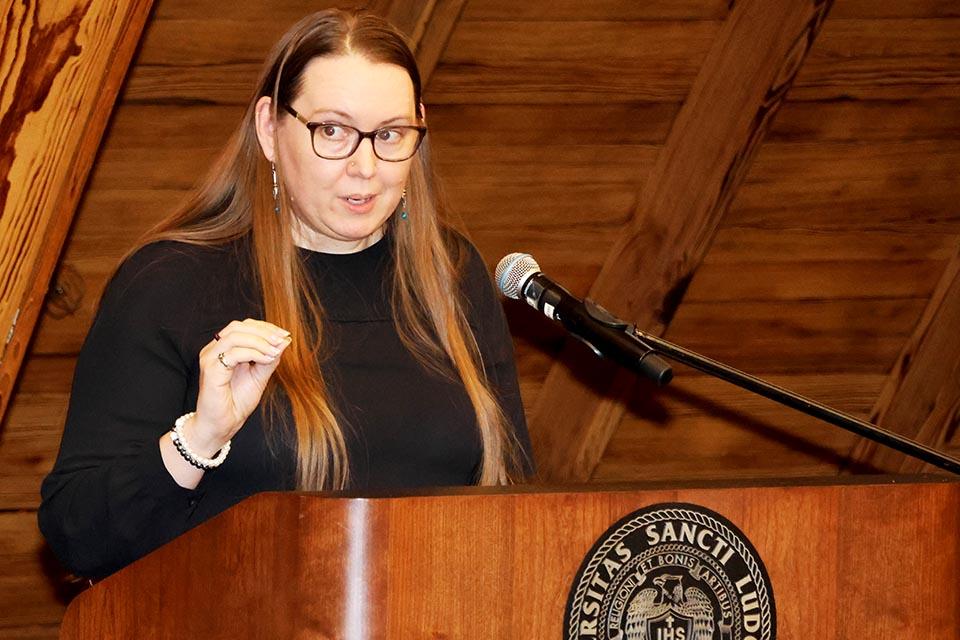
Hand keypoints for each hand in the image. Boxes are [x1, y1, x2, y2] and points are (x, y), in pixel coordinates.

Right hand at [189, 319, 291, 453]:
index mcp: (223, 349)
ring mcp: (210, 358)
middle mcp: (214, 350)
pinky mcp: (211, 370)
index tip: (284, 335)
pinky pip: (234, 353)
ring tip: (275, 352)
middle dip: (263, 331)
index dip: (264, 327)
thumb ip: (269, 358)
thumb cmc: (236, 402)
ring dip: (260, 341)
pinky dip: (254, 353)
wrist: (223, 425)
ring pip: (235, 336)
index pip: (243, 326)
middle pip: (238, 327)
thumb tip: (285, 341)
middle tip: (281, 340)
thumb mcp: (259, 376)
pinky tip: (267, 359)